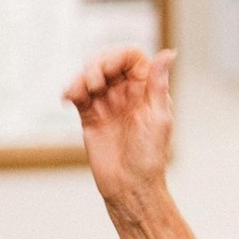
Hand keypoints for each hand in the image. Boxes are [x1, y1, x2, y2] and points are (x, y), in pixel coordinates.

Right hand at [64, 46, 175, 205]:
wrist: (129, 185)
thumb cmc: (150, 156)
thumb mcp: (158, 117)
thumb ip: (158, 84)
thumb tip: (169, 52)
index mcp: (148, 91)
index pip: (132, 57)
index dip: (119, 55)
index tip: (111, 68)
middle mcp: (128, 94)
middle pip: (108, 62)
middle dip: (98, 64)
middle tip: (96, 82)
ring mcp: (108, 104)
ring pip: (90, 75)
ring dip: (82, 77)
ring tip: (80, 93)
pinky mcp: (90, 116)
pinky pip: (78, 94)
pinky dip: (71, 90)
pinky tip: (69, 98)